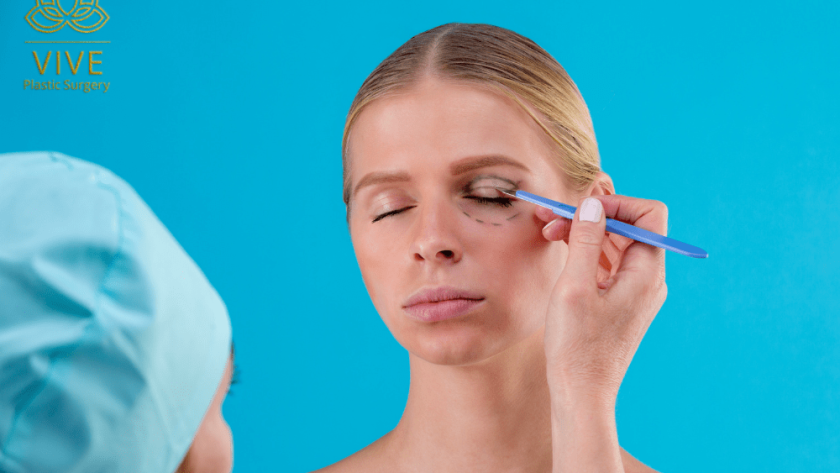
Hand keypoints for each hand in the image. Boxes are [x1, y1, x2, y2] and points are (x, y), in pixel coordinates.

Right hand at [538, 195, 667, 403]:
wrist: (582, 394)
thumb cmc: (578, 347)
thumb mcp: (575, 287)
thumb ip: (586, 240)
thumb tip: (592, 204)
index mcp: (647, 273)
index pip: (649, 215)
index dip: (616, 203)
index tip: (581, 208)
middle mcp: (648, 280)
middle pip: (629, 228)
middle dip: (592, 217)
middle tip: (551, 219)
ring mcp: (635, 293)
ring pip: (616, 246)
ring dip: (586, 234)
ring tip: (550, 233)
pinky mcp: (620, 304)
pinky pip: (609, 266)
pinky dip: (587, 254)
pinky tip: (562, 255)